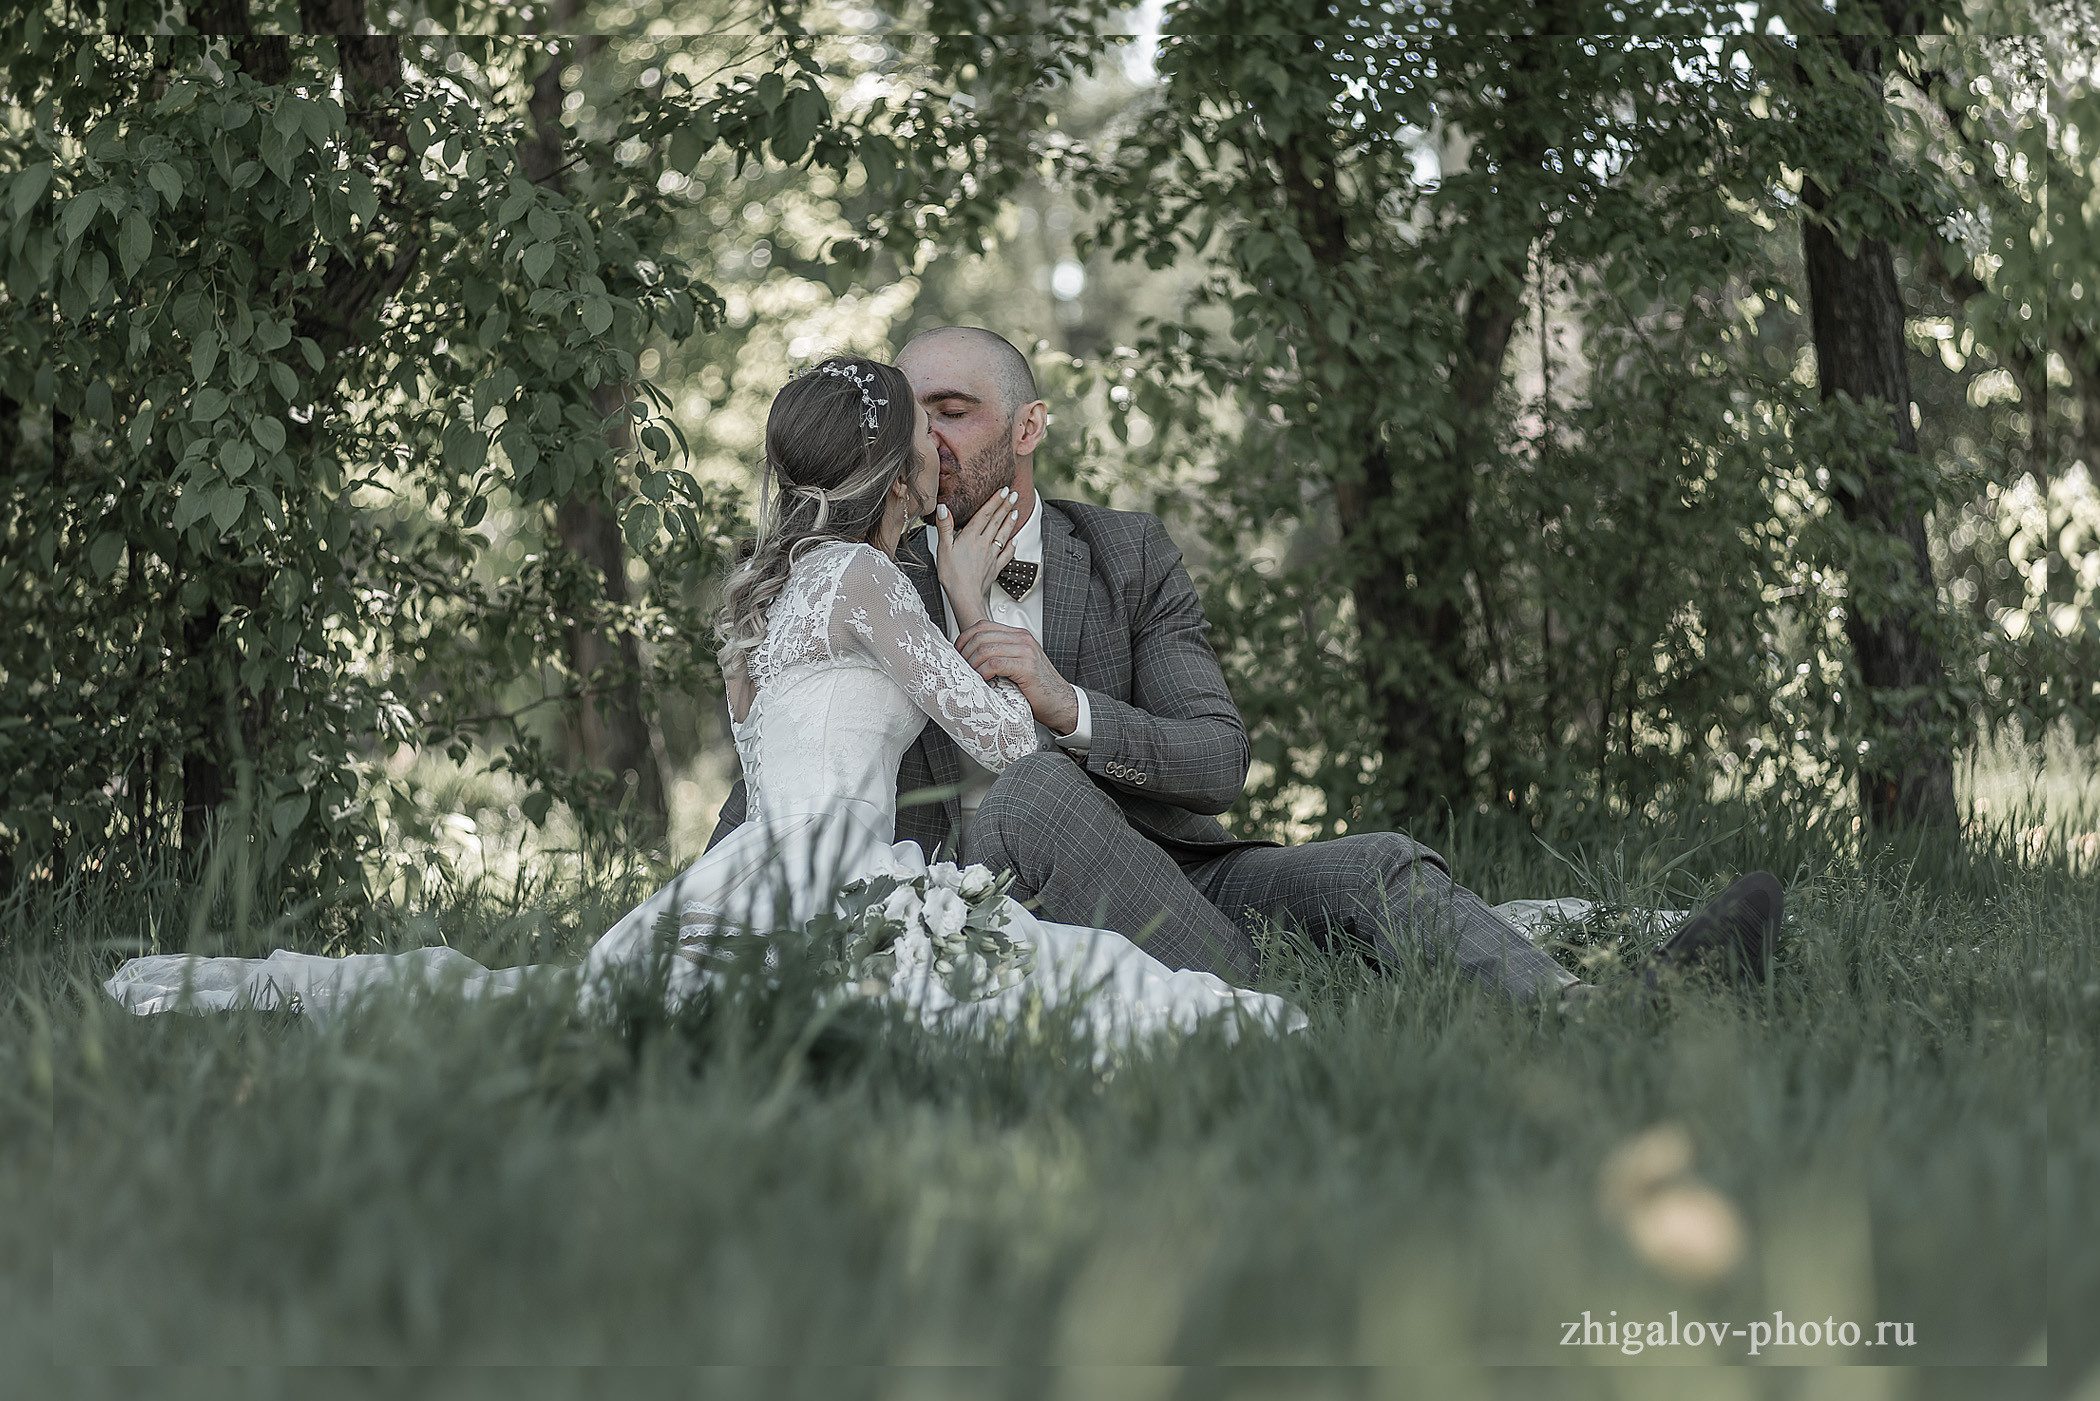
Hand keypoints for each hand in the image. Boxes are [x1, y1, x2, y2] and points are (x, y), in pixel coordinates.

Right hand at [936, 488, 1021, 630]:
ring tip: (1015, 512)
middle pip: (997, 521)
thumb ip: (945, 527)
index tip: (1003, 490)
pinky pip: (1006, 554)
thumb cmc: (952, 576)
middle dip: (1006, 506)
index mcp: (971, 537)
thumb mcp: (943, 549)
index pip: (985, 514)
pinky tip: (1014, 541)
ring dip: (1010, 522)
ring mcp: (992, 556)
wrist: (966, 597)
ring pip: (1003, 535)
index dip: (995, 501)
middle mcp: (984, 544)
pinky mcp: (995, 568)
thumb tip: (943, 508)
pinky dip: (1012, 546)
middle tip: (1014, 494)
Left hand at [957, 619, 1079, 735]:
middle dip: (964, 654)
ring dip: (971, 665)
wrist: (1060, 703)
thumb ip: (998, 656)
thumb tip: (968, 658)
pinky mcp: (1026, 666)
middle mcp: (1022, 638)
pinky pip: (994, 663)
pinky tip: (983, 682)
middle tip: (960, 670)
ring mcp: (1025, 651)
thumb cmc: (1036, 689)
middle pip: (980, 636)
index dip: (963, 640)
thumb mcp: (1015, 666)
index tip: (957, 656)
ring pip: (985, 649)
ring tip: (970, 678)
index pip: (981, 626)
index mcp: (1017, 635)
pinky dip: (982, 673)